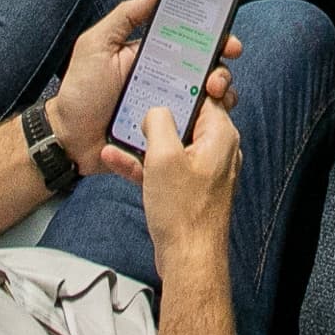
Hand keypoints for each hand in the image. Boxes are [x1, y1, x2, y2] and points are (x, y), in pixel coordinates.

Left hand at [53, 0, 240, 179]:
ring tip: (211, 98)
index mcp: (154, 55)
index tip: (228, 41)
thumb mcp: (97, 44)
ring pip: (208, 100)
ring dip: (219, 97)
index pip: (192, 42)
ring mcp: (169, 107)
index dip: (215, 38)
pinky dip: (206, 125)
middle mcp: (167, 79)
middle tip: (217, 78)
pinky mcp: (167, 134)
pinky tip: (204, 122)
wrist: (69, 140)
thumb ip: (125, 16)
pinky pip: (194, 128)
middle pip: (207, 70)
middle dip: (222, 70)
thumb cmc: (80, 91)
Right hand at [127, 88, 241, 274]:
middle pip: (186, 119)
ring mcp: (203, 171)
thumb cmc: (183, 210)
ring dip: (144, 141)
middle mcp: (217, 150)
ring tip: (117, 133)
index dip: (182, 84)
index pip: (204, 96)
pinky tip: (115, 159)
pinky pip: (165, 169)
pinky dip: (144, 164)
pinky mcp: (189, 190)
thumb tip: (156, 111)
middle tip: (135, 100)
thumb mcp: (163, 155)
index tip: (161, 76)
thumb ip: (159, 121)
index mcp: (220, 135)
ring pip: (172, 145)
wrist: (189, 258)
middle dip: (158, 113)